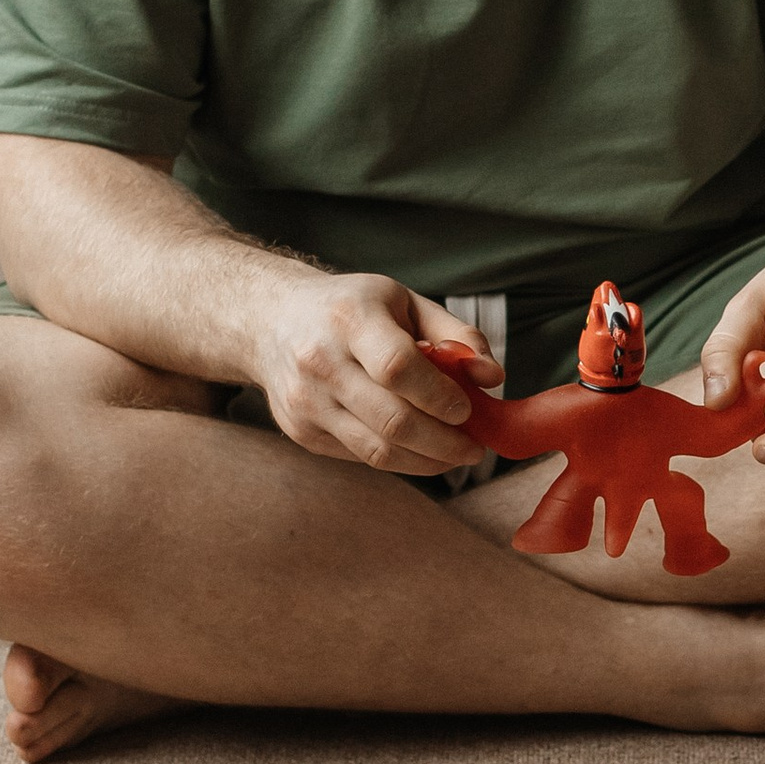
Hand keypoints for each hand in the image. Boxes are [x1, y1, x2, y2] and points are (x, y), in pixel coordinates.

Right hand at [251, 271, 500, 473]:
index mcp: (349, 318)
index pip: (398, 368)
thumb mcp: (404, 302)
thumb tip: (493, 378)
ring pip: (377, 450)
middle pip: (392, 420)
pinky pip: (361, 457)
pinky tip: (421, 451)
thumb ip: (456, 335)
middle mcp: (320, 361)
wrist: (271, 321)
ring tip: (456, 455)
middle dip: (444, 443)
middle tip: (475, 448)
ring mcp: (306, 402)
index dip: (439, 396)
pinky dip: (400, 461)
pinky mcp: (301, 432)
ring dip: (428, 461)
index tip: (468, 410)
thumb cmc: (351, 308)